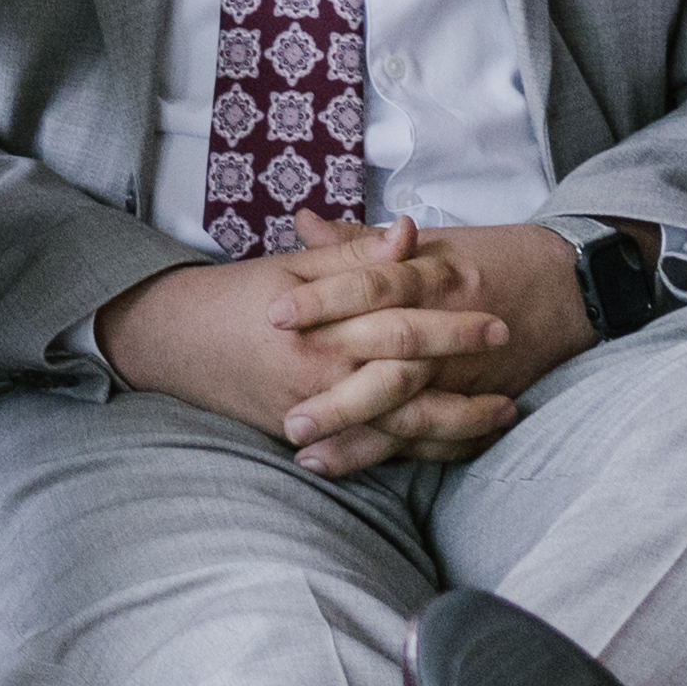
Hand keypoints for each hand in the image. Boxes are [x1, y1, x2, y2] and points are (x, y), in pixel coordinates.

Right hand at [92, 222, 591, 472]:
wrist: (174, 342)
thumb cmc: (236, 297)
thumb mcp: (293, 266)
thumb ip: (356, 256)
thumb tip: (411, 232)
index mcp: (319, 329)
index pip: (400, 328)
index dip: (453, 326)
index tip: (497, 320)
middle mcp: (319, 378)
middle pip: (409, 383)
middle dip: (466, 378)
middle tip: (512, 367)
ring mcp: (314, 415)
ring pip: (399, 430)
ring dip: (456, 424)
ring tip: (502, 415)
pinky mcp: (308, 439)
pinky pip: (376, 453)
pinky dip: (419, 451)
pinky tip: (456, 444)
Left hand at [242, 219, 596, 473]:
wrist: (570, 285)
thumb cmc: (491, 257)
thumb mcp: (429, 241)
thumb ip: (361, 241)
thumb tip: (302, 223)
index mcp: (433, 274)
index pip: (371, 284)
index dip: (322, 299)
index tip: (273, 315)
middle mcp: (449, 326)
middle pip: (390, 365)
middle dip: (339, 396)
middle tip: (287, 418)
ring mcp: (467, 371)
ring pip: (412, 411)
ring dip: (362, 439)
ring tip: (310, 456)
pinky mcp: (481, 400)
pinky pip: (441, 436)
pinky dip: (402, 454)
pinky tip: (361, 467)